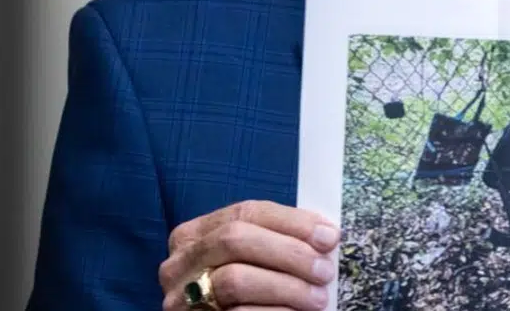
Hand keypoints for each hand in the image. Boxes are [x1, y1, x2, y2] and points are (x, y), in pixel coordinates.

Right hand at [158, 200, 339, 309]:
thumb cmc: (240, 294)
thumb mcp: (249, 260)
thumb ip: (274, 241)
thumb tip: (325, 234)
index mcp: (195, 235)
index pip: (246, 212)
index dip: (291, 221)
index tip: (329, 236)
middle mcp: (180, 263)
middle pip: (236, 239)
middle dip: (288, 252)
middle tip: (324, 270)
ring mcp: (180, 297)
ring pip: (235, 279)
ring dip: (286, 287)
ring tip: (317, 298)